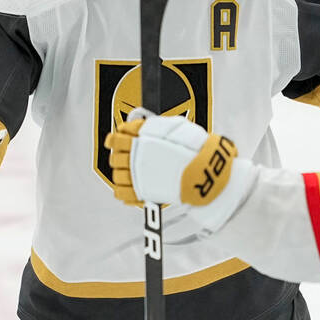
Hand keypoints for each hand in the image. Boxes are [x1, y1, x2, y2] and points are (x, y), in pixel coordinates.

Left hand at [105, 112, 256, 232]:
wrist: (205, 172)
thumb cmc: (194, 148)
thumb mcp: (174, 126)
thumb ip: (153, 125)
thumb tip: (137, 125)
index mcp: (141, 141)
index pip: (116, 139)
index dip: (114, 139)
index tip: (116, 139)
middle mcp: (136, 160)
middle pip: (115, 158)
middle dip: (119, 156)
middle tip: (126, 155)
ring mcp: (139, 178)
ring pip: (118, 175)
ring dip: (120, 172)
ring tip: (129, 170)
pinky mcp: (144, 194)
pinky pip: (123, 193)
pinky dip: (122, 190)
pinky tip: (129, 186)